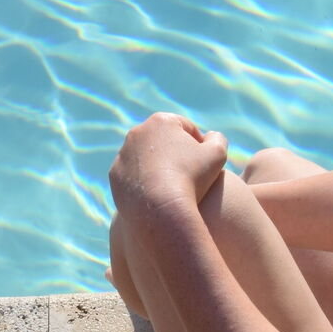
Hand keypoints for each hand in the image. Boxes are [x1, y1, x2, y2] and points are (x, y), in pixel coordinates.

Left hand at [109, 112, 228, 214]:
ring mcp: (123, 154)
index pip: (185, 128)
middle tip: (189, 175)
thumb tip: (210, 137)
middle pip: (162, 140)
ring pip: (146, 158)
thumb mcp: (217, 154)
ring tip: (173, 186)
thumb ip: (217, 139)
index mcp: (161, 121)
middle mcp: (137, 133)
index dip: (198, 144)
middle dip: (175, 153)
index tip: (204, 163)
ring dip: (158, 167)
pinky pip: (133, 176)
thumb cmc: (192, 178)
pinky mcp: (114, 175)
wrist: (159, 210)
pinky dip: (144, 182)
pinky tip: (156, 195)